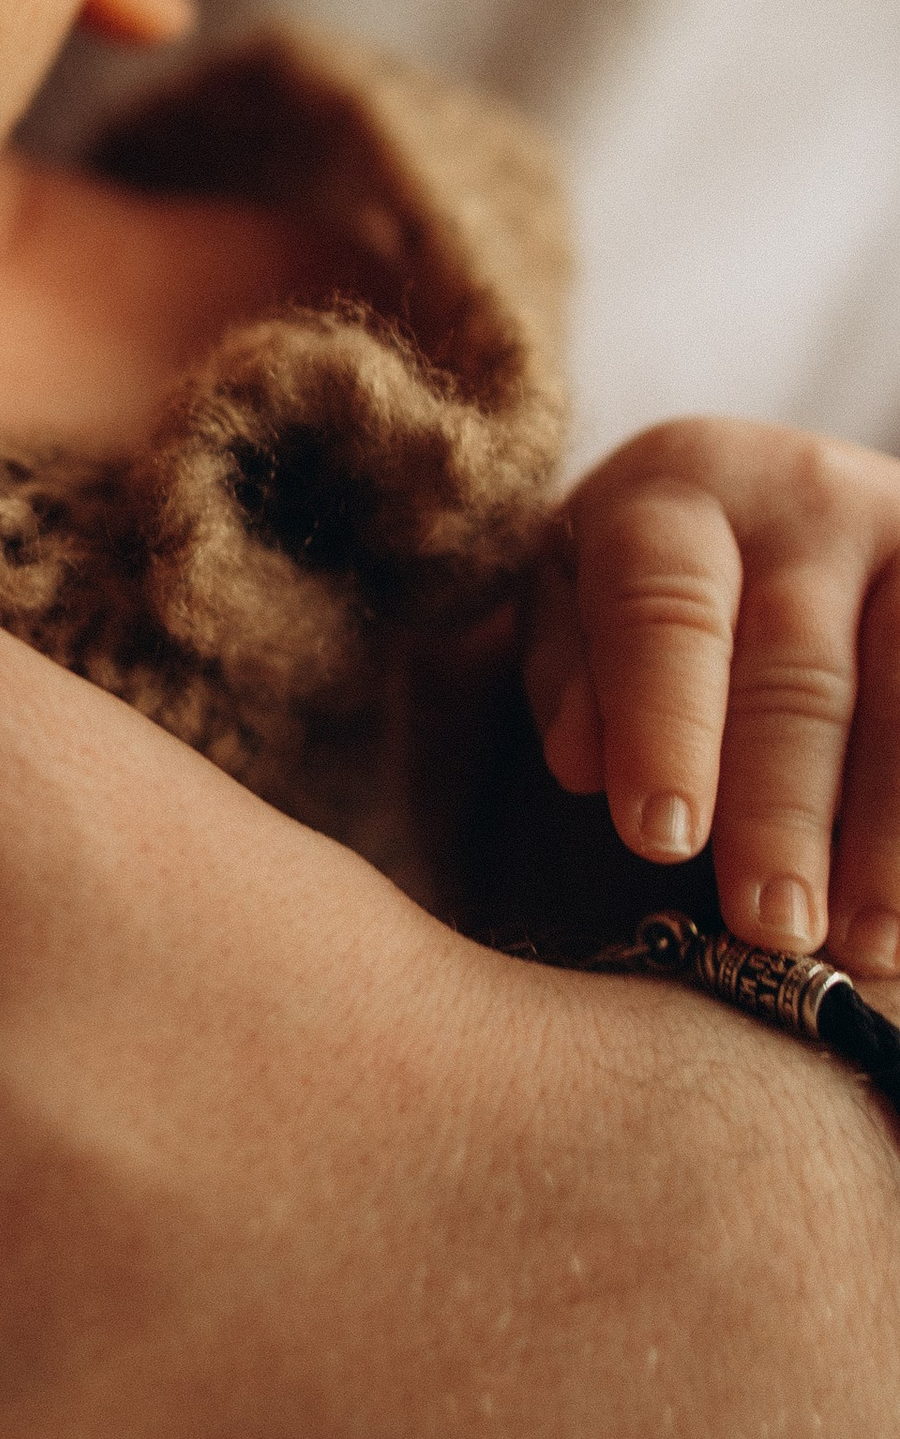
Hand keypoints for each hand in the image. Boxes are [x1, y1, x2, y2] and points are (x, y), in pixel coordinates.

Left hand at [524, 417, 899, 975]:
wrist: (765, 497)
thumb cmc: (643, 580)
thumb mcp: (574, 601)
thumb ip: (571, 677)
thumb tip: (583, 765)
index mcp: (675, 495)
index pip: (668, 610)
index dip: (667, 726)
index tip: (660, 838)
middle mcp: (804, 500)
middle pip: (797, 671)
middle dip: (783, 809)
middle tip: (771, 926)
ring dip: (888, 829)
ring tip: (864, 944)